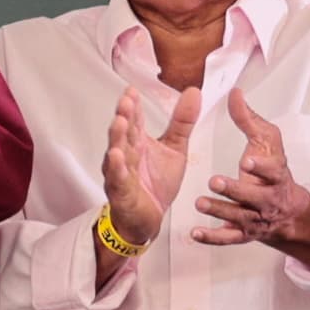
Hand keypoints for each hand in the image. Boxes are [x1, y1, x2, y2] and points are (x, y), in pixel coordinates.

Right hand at [102, 86, 202, 255]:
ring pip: (117, 153)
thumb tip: (194, 92)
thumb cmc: (156, 183)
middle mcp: (126, 155)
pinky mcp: (121, 192)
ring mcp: (121, 173)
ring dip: (116, 138)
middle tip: (126, 101)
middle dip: (123, 116)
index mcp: (138, 143)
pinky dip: (116, 168)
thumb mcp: (175, 149)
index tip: (132, 90)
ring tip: (119, 123)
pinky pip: (117, 179)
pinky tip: (116, 156)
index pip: (135, 120)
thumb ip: (182, 122)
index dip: (133, 106)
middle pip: (124, 133)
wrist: (148, 218)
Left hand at [189, 90, 309, 266]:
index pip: (273, 171)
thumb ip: (249, 120)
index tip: (248, 161)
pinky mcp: (243, 233)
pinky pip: (228, 238)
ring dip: (219, 211)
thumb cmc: (272, 171)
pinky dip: (213, 237)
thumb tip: (235, 93)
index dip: (262, 168)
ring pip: (238, 217)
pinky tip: (195, 234)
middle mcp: (267, 199)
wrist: (286, 210)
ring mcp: (255, 218)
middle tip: (215, 181)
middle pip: (253, 197)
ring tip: (200, 202)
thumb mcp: (267, 142)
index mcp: (276, 175)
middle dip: (235, 190)